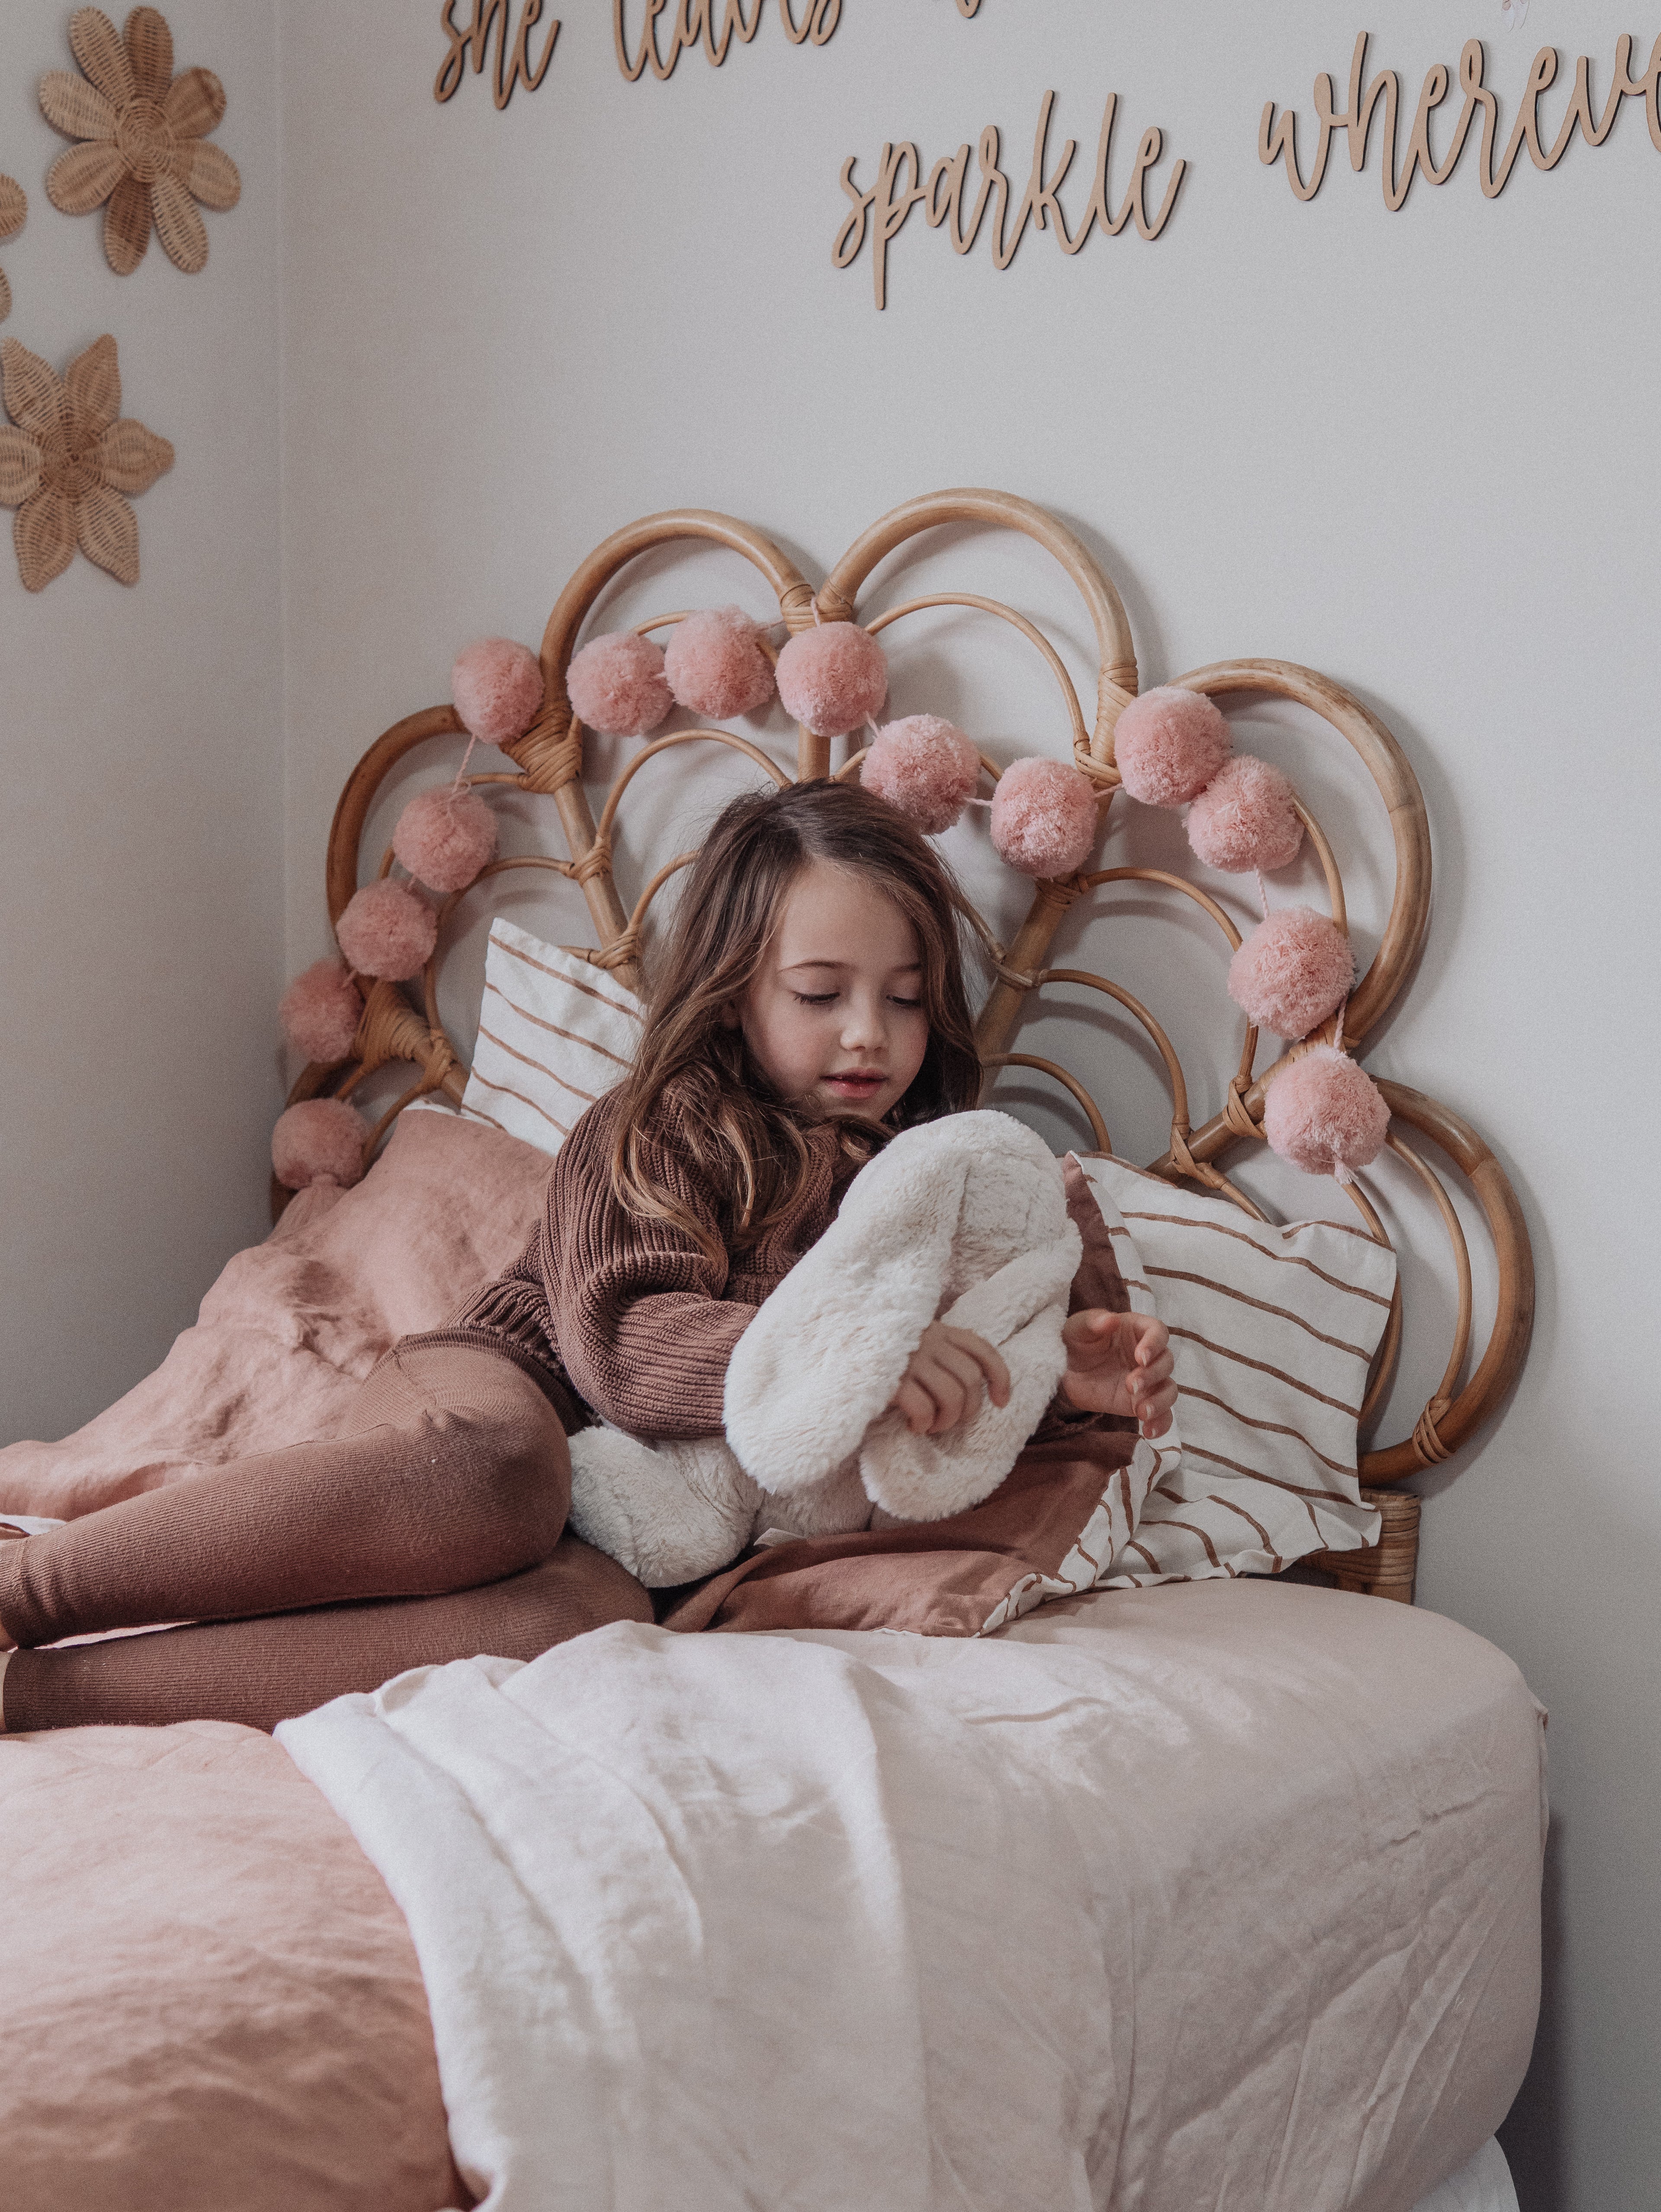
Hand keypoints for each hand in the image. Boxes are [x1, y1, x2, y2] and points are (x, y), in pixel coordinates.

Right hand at [890, 1322, 1010, 1435]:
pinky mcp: (892, 1380)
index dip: (1000, 1377)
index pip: (982, 1350)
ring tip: (932, 1427)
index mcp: (939, 1330)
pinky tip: (914, 1426)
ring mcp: (911, 1359)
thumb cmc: (881, 1352)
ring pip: (953, 1396)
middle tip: (952, 1422)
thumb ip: (940, 1352)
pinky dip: (924, 1423)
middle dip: (970, 1409)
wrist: (840, 1347)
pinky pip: (923, 1409)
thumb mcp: (915, 1342)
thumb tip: (974, 1387)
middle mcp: (929, 1341)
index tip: (1001, 1402)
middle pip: (971, 1379)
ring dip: (948, 1421)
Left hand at [1059, 1309, 1176, 1437]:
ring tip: (1141, 1412)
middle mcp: (1149, 1355)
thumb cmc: (1075, 1343)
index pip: (1159, 1332)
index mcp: (1137, 1330)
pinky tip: (1149, 1432)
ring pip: (1169, 1390)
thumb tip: (1110, 1319)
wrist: (1066, 1374)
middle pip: (1166, 1362)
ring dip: (1160, 1402)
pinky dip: (1161, 1424)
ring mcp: (1149, 1381)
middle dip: (1152, 1375)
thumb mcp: (1077, 1329)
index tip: (1141, 1357)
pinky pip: (1162, 1415)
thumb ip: (1092, 1322)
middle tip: (1130, 1385)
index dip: (1155, 1344)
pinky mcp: (1142, 1403)